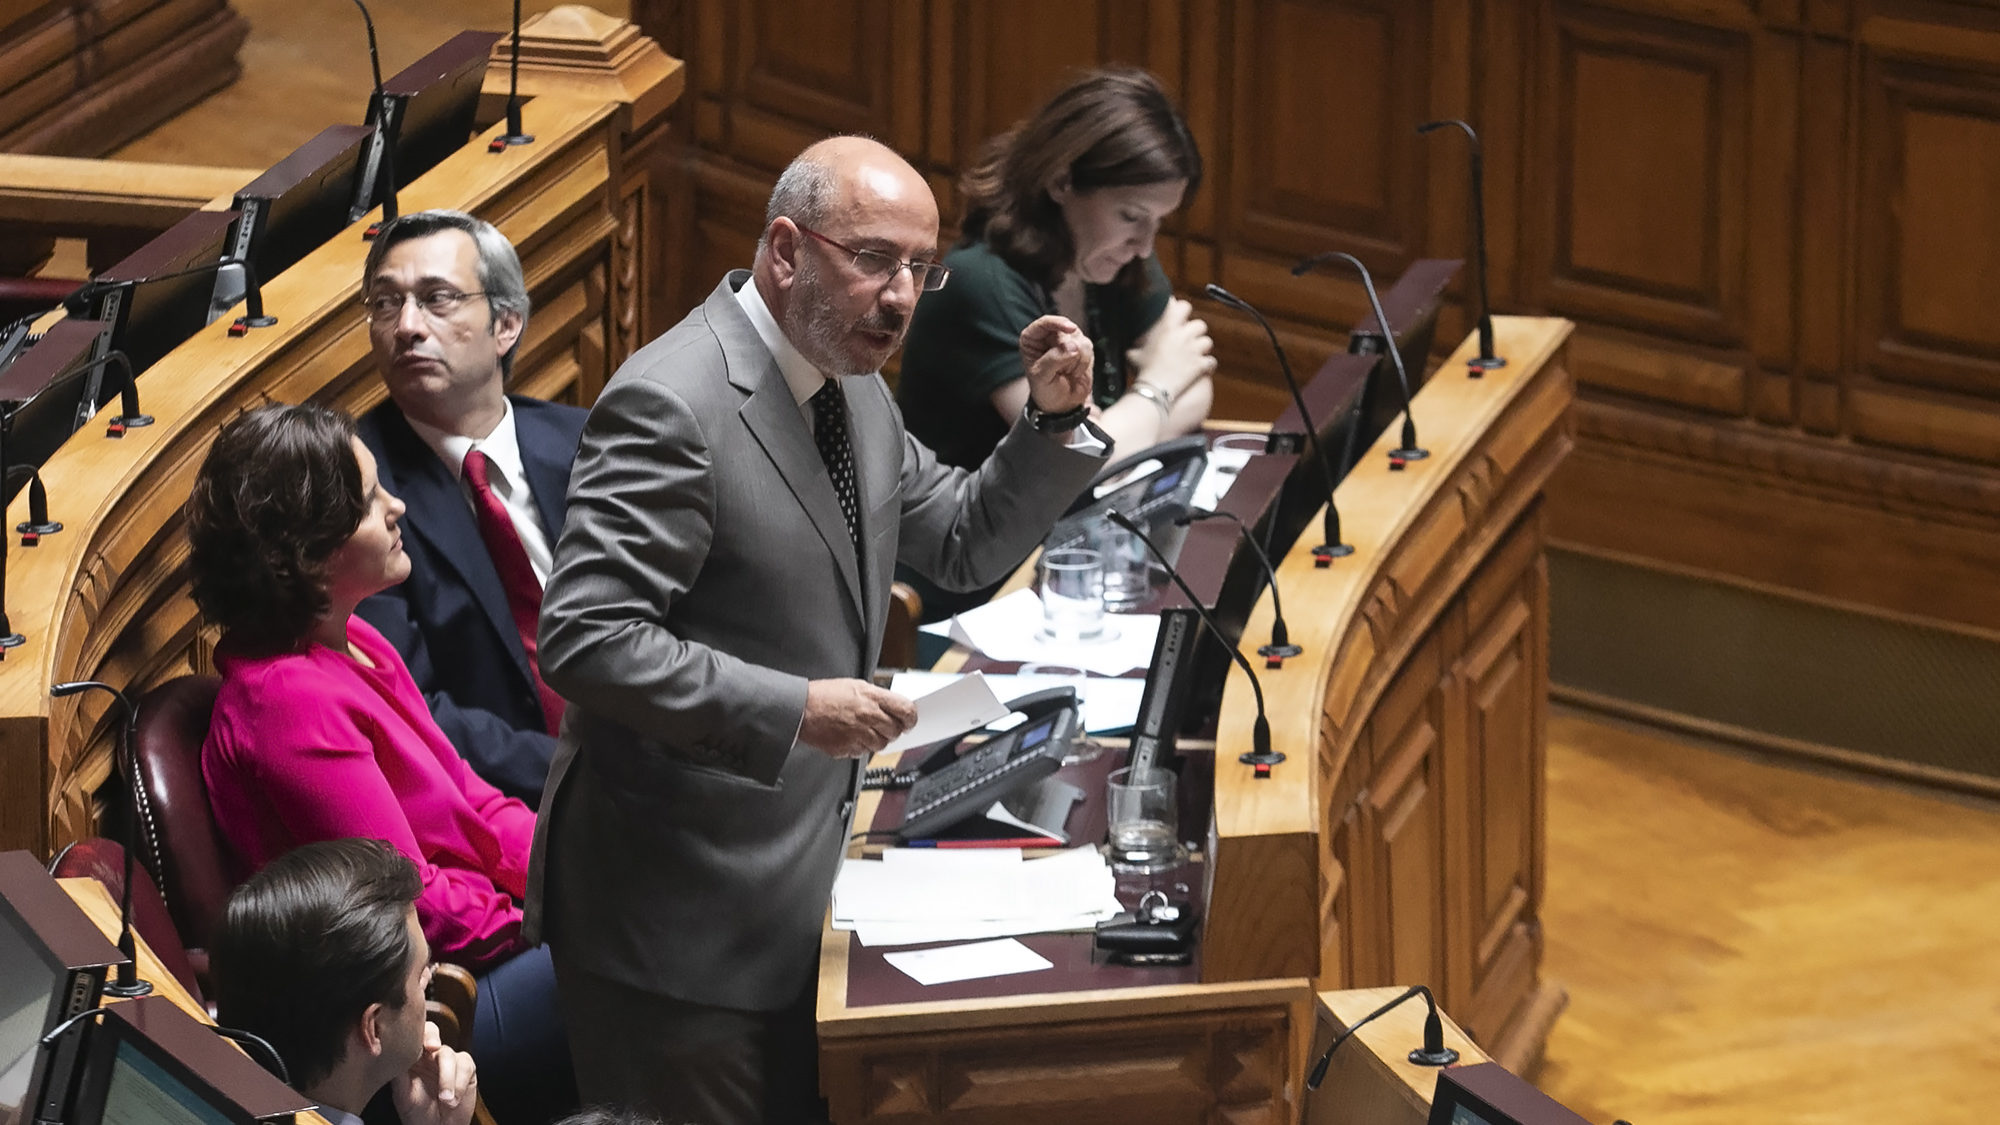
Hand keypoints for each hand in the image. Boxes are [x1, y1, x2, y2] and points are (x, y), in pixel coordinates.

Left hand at [391, 1023, 475, 1124]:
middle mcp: (429, 1055)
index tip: (421, 1044)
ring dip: (448, 1079)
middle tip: (434, 1048)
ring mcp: (448, 1060)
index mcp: (411, 1058)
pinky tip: (453, 1100)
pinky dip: (459, 1083)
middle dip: (433, 1038)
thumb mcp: (403, 1095)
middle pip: (432, 1032)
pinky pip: (466, 1066)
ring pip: (449, 1054)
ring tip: (445, 1100)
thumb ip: (399, 1074)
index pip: (412, 1035)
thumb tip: (390, 1055)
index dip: (416, 1033)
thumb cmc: (418, 1115)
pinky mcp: (466, 1068)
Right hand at [801, 679, 916, 758]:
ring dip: (878, 739)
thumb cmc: (824, 695)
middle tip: (888, 726)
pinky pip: (864, 752)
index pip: (906, 710)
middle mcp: (867, 716)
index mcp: (871, 697)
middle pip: (895, 730)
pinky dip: (862, 747)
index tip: (910, 720)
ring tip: (867, 731)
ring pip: (881, 745)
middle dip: (894, 730)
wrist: (800, 710)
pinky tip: (854, 736)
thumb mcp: (854, 685)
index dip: (911, 717)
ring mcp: (858, 734)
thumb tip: (892, 707)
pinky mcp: (847, 748)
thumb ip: (876, 696)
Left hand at [1018, 315, 1093, 413]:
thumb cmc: (1045, 390)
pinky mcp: (1082, 347)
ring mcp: (1067, 340)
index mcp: (1032, 339)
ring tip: (1066, 372)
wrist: (1060, 404)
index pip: (1044, 322)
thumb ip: (1054, 360)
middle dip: (1067, 353)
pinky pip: (1088, 348)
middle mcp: (1049, 336)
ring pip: (1080, 340)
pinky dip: (1084, 363)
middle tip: (1061, 371)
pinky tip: (1075, 372)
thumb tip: (1073, 347)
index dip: (1058, 323)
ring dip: (1076, 361)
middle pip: (1066, 332)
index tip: (1070, 329)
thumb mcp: (1041, 377)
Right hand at [1124, 298, 1214, 397]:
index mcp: (1168, 327)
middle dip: (1195, 331)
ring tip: (1194, 354)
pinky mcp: (1201, 364)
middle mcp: (1184, 335)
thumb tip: (1128, 336)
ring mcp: (1194, 350)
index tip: (1179, 316)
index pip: (1183, 306)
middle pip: (1200, 324)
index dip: (1183, 311)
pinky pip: (1211, 361)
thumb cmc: (1142, 370)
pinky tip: (1202, 369)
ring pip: (1208, 342)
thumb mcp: (1134, 351)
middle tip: (1187, 339)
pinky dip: (1207, 365)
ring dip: (1202, 347)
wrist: (1154, 390)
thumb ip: (1136, 340)